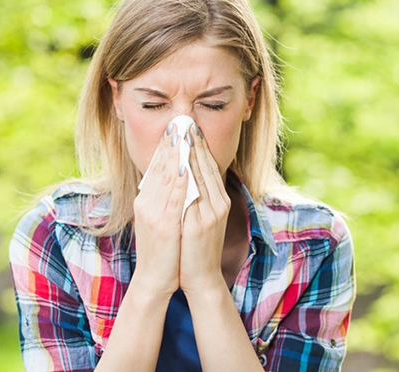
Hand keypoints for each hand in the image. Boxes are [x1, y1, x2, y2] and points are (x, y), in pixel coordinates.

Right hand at [131, 123, 187, 297]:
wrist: (155, 279)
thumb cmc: (163, 251)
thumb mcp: (161, 220)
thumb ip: (165, 199)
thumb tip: (175, 179)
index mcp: (146, 200)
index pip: (157, 167)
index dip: (166, 146)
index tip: (175, 127)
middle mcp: (146, 203)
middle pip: (160, 167)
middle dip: (171, 143)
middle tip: (179, 121)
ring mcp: (153, 213)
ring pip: (165, 177)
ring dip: (175, 154)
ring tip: (182, 134)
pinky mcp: (163, 225)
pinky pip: (173, 197)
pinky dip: (178, 179)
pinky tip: (184, 165)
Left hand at [179, 123, 230, 295]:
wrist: (201, 277)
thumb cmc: (196, 248)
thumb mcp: (199, 218)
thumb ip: (196, 197)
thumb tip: (185, 174)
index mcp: (218, 201)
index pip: (208, 166)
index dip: (199, 145)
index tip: (188, 126)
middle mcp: (218, 203)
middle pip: (206, 166)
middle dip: (195, 142)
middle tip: (185, 120)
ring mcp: (212, 213)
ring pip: (201, 176)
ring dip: (190, 153)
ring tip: (181, 133)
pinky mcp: (202, 223)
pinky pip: (194, 194)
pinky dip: (188, 176)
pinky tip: (179, 163)